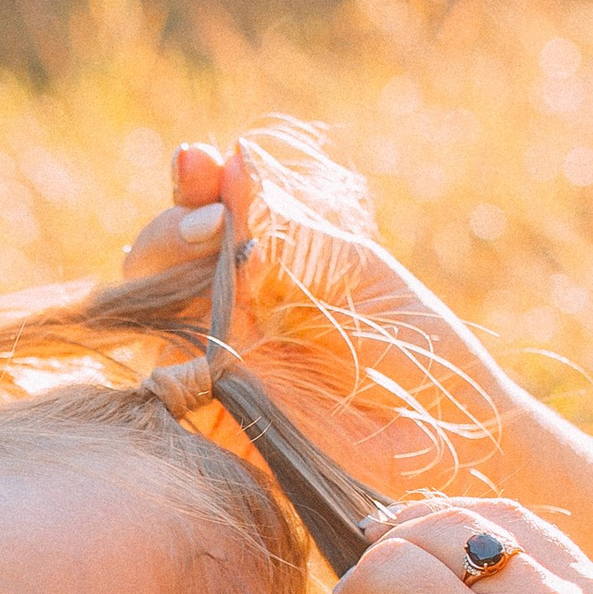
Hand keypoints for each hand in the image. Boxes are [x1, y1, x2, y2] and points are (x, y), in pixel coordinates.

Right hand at [121, 138, 516, 509]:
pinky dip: (171, 351)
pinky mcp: (212, 416)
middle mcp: (226, 303)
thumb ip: (292, 229)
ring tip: (207, 258)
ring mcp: (212, 358)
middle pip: (157, 255)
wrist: (444, 433)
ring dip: (164, 275)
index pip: (205, 208)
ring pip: (148, 310)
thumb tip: (235, 160)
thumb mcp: (355, 270)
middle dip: (172, 228)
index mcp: (261, 258)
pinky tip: (200, 335)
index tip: (200, 162)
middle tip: (212, 225)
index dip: (192, 182)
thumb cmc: (413, 346)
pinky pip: (167, 382)